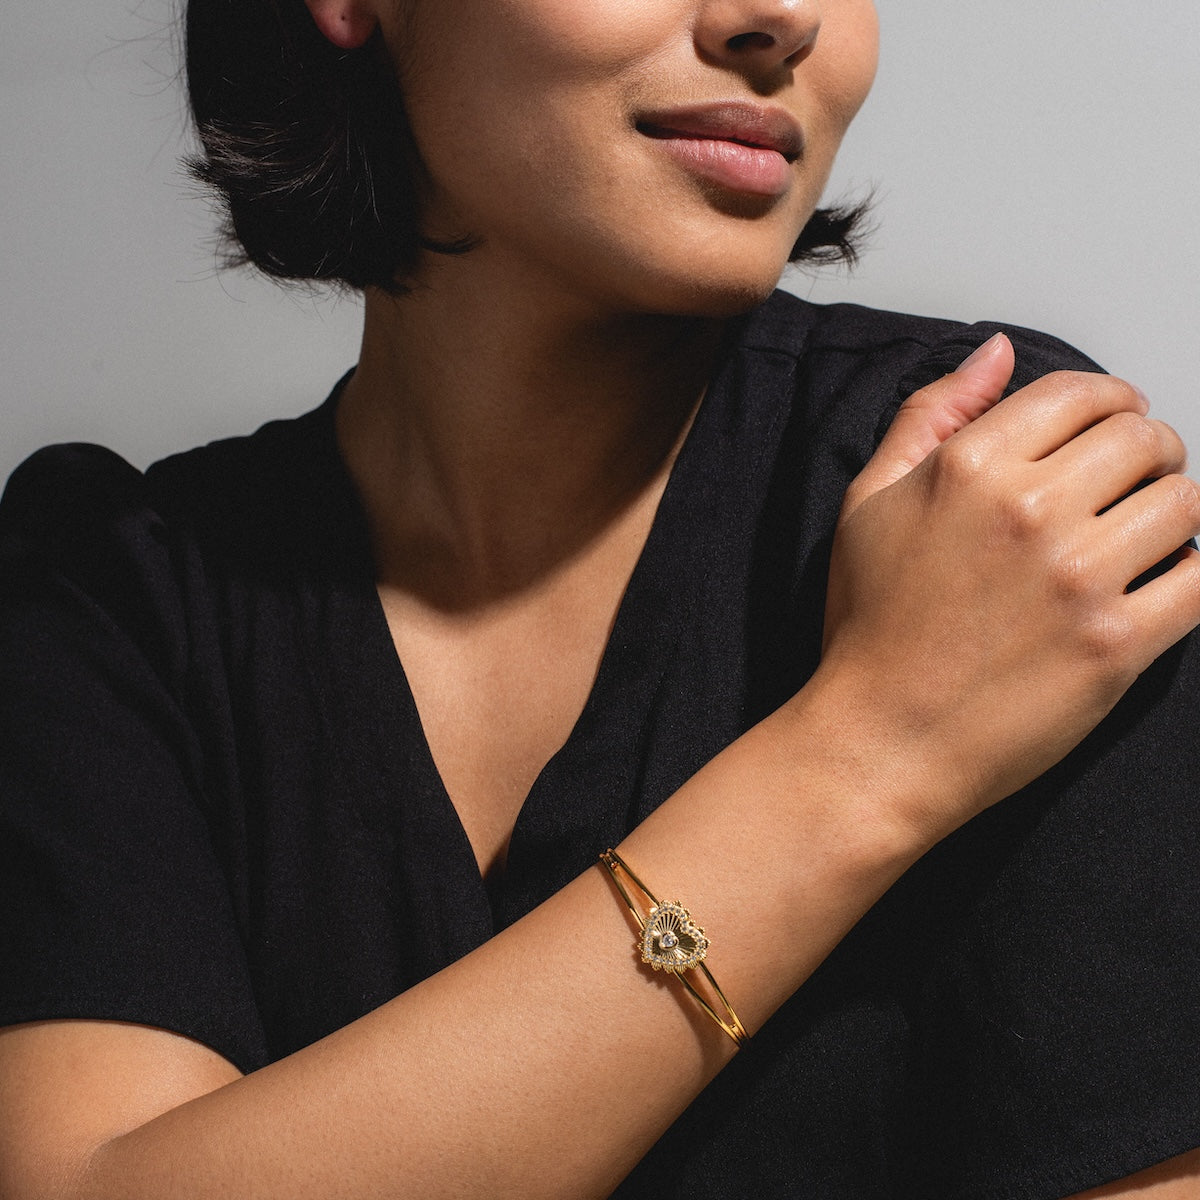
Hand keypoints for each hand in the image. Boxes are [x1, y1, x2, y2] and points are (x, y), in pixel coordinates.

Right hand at [818, 334, 1199, 837]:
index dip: (1110, 401)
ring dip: (1172, 510)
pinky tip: (1160, 581)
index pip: (1083, 394)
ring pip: (1184, 501)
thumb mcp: (869, 502)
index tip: (1114, 424)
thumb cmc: (871, 626)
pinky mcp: (1117, 643)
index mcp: (970, 467)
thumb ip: (931, 414)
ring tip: (1143, 535)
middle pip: (1145, 439)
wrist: (882, 738)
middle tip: (1133, 480)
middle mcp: (1028, 509)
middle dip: (1149, 451)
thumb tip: (996, 352)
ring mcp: (1077, 577)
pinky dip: (1193, 573)